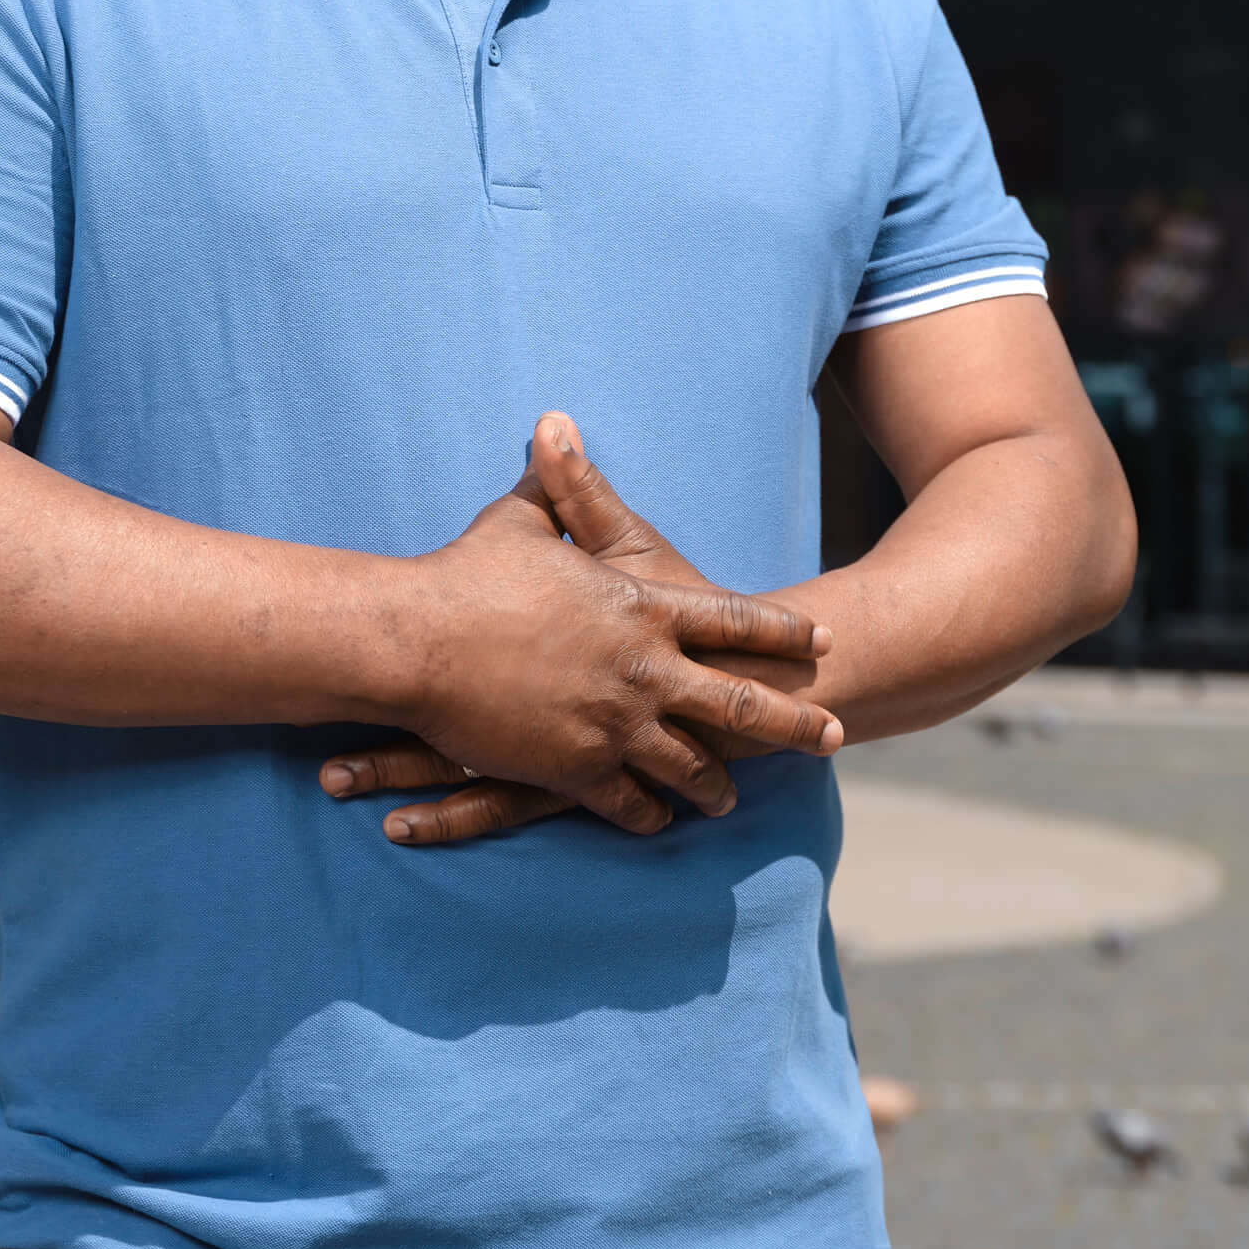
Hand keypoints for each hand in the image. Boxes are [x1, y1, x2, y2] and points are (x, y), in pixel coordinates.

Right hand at [324, 416, 835, 845]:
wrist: (418, 640)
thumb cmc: (467, 574)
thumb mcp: (518, 520)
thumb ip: (554, 484)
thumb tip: (555, 426)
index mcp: (642, 606)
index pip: (735, 619)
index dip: (782, 630)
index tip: (825, 639)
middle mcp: (645, 669)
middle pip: (742, 703)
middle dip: (792, 721)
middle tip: (830, 734)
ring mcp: (616, 724)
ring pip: (690, 766)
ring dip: (715, 784)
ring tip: (732, 798)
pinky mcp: (576, 768)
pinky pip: (630, 803)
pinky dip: (648, 815)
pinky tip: (658, 822)